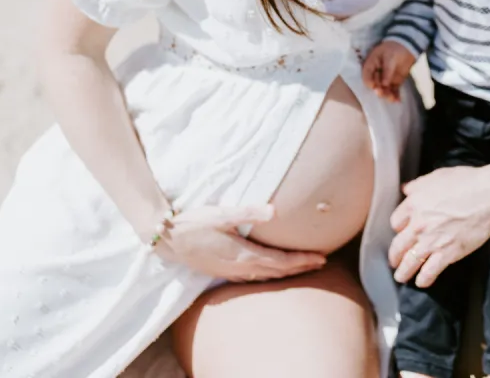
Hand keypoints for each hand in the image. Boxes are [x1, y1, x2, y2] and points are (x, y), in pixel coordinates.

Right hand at [152, 204, 326, 281]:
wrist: (167, 240)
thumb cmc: (193, 223)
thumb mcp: (221, 213)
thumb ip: (248, 212)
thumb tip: (274, 211)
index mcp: (243, 254)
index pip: (281, 261)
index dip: (302, 260)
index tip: (321, 258)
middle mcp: (240, 268)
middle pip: (278, 272)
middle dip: (301, 268)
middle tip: (322, 263)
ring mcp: (231, 272)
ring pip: (267, 277)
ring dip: (287, 273)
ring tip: (304, 267)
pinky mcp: (223, 272)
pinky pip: (254, 278)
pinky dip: (270, 275)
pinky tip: (273, 272)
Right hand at [361, 41, 416, 101]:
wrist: (407, 46)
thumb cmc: (395, 48)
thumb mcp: (389, 57)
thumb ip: (387, 71)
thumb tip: (384, 84)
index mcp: (372, 64)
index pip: (366, 75)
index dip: (369, 81)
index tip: (373, 86)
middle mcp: (377, 73)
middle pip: (375, 84)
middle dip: (378, 90)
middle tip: (382, 93)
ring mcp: (386, 78)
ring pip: (384, 89)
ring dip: (387, 95)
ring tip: (392, 98)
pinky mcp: (394, 82)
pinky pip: (393, 90)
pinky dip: (395, 95)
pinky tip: (398, 100)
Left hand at [388, 165, 489, 287]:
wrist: (487, 197)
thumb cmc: (465, 182)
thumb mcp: (437, 176)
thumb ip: (418, 184)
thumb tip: (406, 190)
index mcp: (414, 204)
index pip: (395, 222)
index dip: (398, 228)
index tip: (401, 232)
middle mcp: (418, 225)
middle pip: (398, 246)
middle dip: (394, 256)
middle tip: (394, 262)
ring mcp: (432, 241)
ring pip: (410, 262)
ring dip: (404, 272)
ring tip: (401, 277)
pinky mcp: (447, 253)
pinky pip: (430, 271)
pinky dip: (424, 279)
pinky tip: (421, 282)